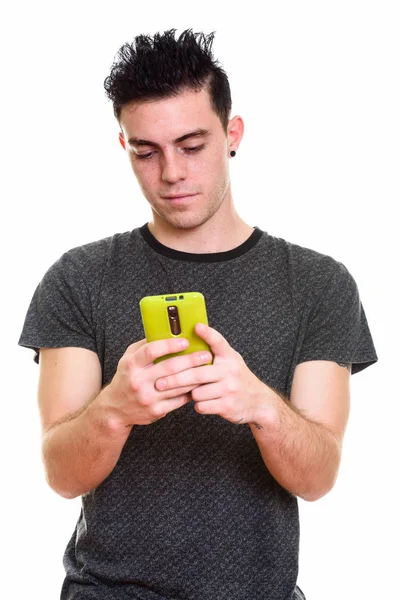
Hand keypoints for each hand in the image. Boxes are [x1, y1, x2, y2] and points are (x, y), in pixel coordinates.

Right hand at [102, 336, 211, 428]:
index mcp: (131, 365)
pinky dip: (190, 391)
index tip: (185, 341)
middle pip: (169, 367)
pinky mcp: (156, 411)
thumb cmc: (125, 378)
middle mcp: (138, 381)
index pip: (151, 351)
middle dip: (191, 360)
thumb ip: (144, 346)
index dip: (170, 345)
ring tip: (207, 368)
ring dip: (195, 376)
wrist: (115, 409)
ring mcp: (148, 397)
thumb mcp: (128, 359)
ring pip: (177, 385)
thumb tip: (164, 332)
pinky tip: (199, 384)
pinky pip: (178, 400)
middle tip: (205, 355)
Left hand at [155, 323, 269, 425]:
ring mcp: (230, 388)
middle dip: (175, 379)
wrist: (258, 401)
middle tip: (159, 382)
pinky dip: (199, 405)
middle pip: (196, 374)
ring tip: (192, 392)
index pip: (218, 341)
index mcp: (229, 356)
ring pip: (197, 392)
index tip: (196, 326)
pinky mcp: (228, 405)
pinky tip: (202, 402)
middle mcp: (230, 370)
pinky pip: (202, 406)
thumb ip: (213, 351)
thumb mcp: (230, 360)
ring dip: (190, 394)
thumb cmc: (236, 378)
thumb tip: (190, 337)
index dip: (207, 333)